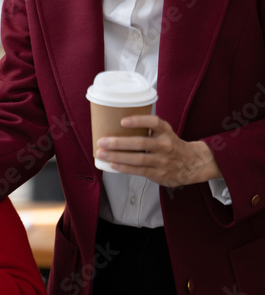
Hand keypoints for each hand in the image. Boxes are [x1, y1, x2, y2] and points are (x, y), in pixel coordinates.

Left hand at [96, 114, 221, 187]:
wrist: (193, 164)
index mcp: (165, 131)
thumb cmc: (171, 144)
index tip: (122, 121)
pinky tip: (112, 165)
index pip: (153, 122)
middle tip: (102, 141)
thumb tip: (116, 124)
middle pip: (140, 143)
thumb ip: (147, 128)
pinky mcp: (159, 173)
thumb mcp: (164, 132)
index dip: (138, 121)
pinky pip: (139, 170)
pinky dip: (124, 168)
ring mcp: (162, 160)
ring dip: (117, 156)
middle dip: (118, 143)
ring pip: (137, 159)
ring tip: (102, 153)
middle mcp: (165, 145)